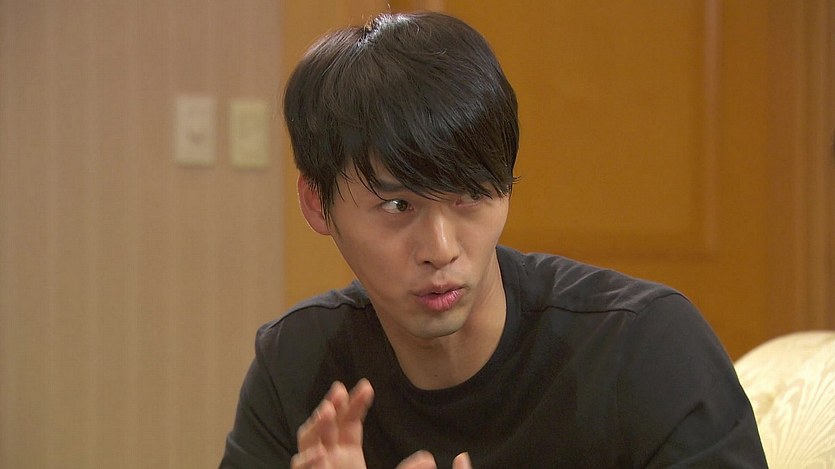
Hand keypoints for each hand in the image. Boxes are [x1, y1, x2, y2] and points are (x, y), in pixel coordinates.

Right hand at [290, 379, 472, 468]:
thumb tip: (428, 459)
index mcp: (347, 456)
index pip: (349, 422)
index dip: (356, 404)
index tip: (367, 387)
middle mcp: (329, 459)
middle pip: (326, 426)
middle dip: (331, 406)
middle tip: (339, 391)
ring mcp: (318, 468)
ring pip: (308, 442)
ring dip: (316, 426)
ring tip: (328, 412)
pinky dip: (308, 462)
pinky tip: (320, 454)